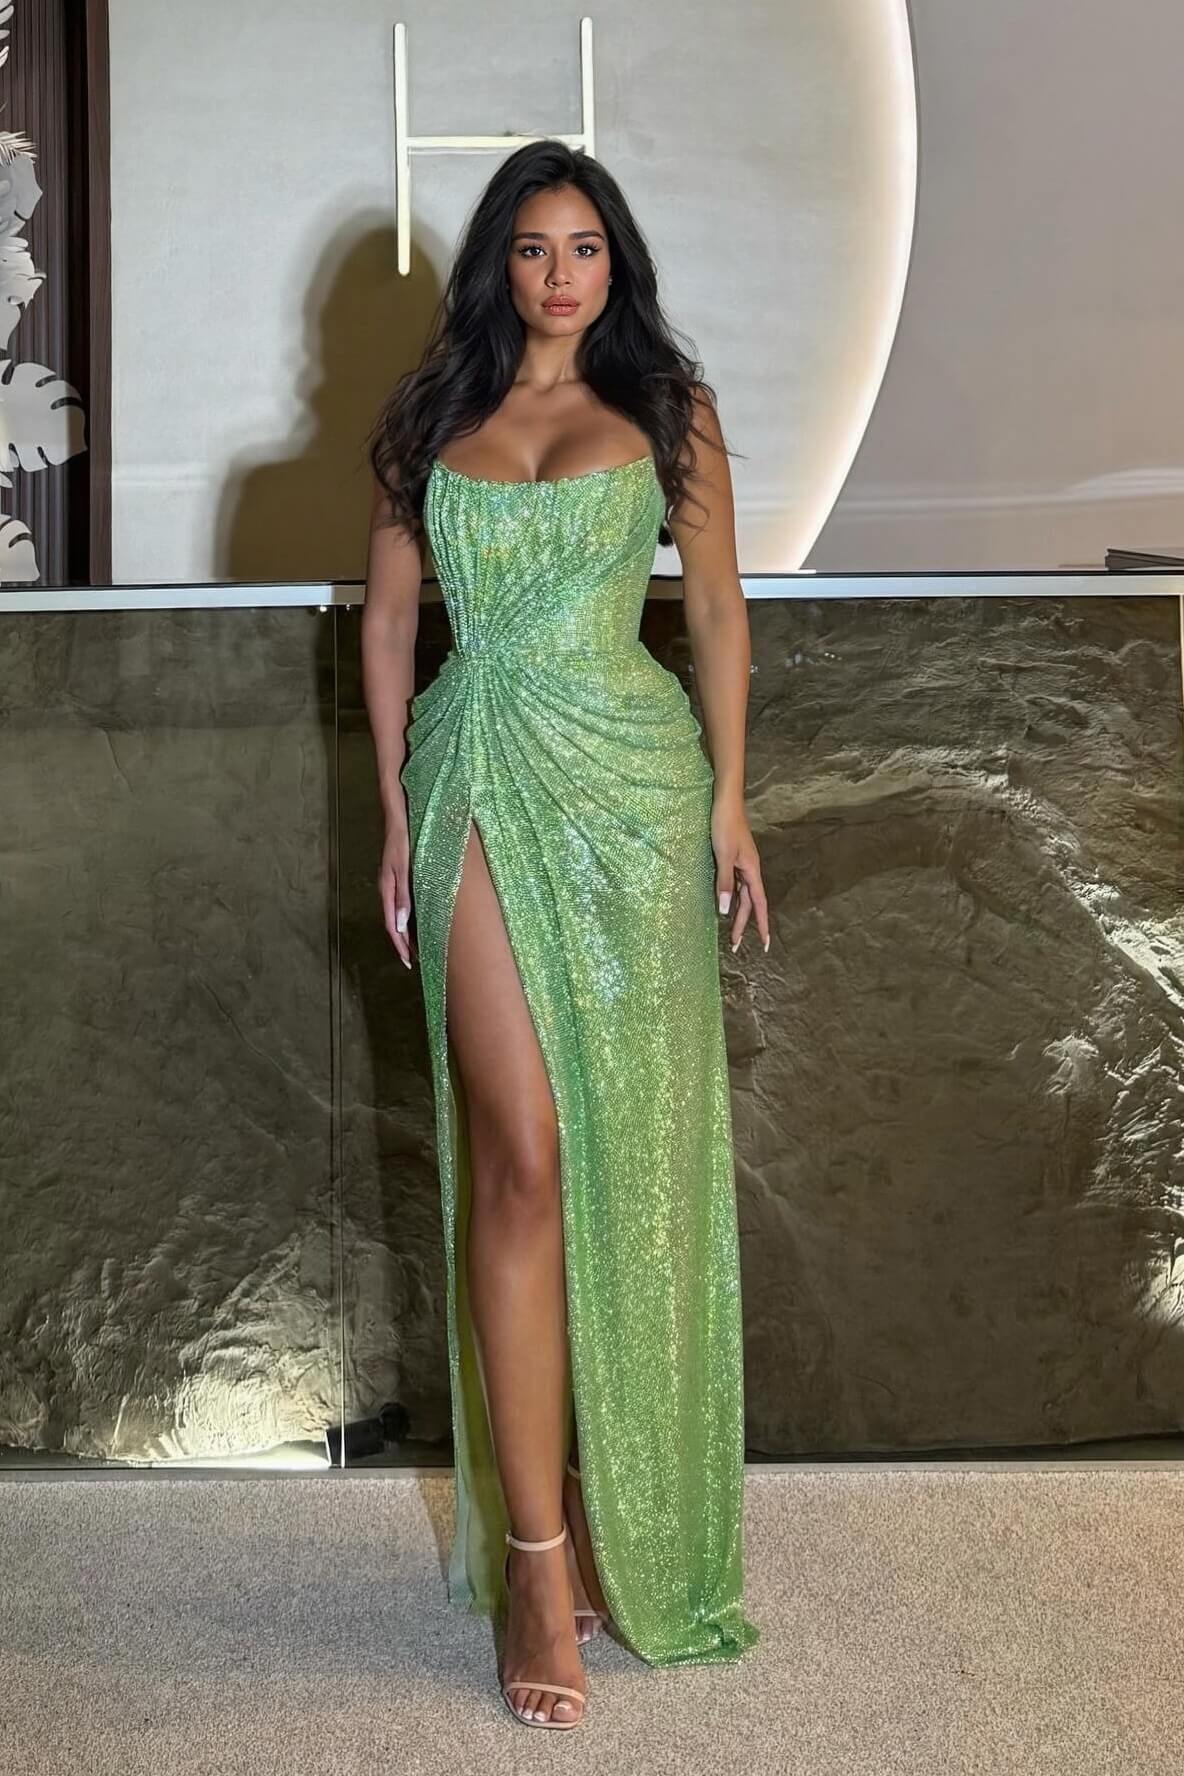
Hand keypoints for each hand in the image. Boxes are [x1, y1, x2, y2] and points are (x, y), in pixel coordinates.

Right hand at [380, 814, 416, 969]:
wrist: (398, 820)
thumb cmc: (402, 842)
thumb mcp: (403, 869)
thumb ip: (403, 896)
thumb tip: (399, 924)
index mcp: (386, 890)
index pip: (391, 925)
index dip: (399, 944)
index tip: (408, 961)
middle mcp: (388, 890)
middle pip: (393, 924)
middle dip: (403, 943)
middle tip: (414, 961)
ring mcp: (392, 885)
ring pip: (397, 916)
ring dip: (406, 933)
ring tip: (418, 948)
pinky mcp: (399, 879)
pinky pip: (402, 905)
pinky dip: (408, 918)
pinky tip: (417, 922)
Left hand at [711, 790, 769, 954]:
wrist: (725, 802)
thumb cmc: (725, 825)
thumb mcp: (723, 856)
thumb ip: (724, 883)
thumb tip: (726, 910)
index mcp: (751, 871)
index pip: (759, 905)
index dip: (762, 925)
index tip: (764, 944)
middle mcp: (749, 870)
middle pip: (750, 904)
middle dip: (743, 925)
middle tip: (735, 946)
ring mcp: (741, 865)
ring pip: (742, 896)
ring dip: (737, 914)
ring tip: (730, 933)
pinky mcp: (733, 859)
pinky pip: (735, 885)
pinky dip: (732, 898)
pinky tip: (726, 905)